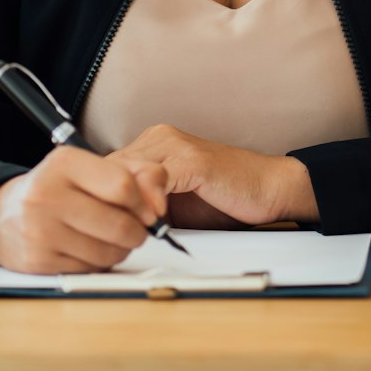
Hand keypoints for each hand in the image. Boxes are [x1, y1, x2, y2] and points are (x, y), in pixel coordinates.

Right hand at [0, 148, 169, 273]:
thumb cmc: (54, 190)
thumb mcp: (87, 168)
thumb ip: (134, 173)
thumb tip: (160, 203)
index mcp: (63, 162)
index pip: (123, 186)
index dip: (146, 203)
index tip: (150, 210)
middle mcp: (47, 194)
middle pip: (120, 225)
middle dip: (138, 232)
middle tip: (137, 230)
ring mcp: (40, 230)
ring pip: (109, 252)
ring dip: (121, 250)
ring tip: (112, 239)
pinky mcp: (38, 261)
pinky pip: (90, 270)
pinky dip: (99, 263)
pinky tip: (90, 249)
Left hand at [110, 124, 316, 227]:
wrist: (269, 190)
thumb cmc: (225, 200)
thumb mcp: (172, 206)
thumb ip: (142, 206)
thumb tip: (108, 225)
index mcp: (151, 146)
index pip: (105, 170)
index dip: (101, 200)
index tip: (106, 228)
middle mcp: (159, 138)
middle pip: (111, 170)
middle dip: (110, 204)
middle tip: (118, 232)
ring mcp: (176, 145)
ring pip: (128, 172)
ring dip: (127, 205)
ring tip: (137, 228)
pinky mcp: (193, 159)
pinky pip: (156, 176)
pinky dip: (150, 199)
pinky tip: (158, 217)